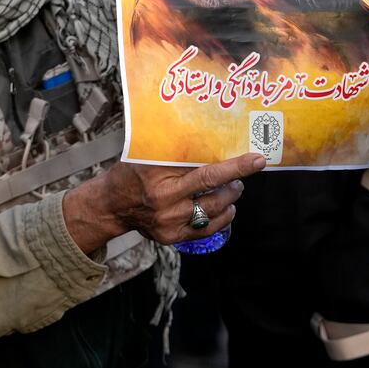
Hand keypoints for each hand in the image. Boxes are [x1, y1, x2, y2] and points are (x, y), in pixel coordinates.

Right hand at [65, 153, 266, 251]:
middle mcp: (164, 199)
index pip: (204, 169)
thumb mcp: (147, 153)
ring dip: (230, 198)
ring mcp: (168, 221)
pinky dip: (222, 218)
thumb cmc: (131, 173)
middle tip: (248, 169)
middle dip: (238, 179)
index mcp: (157, 173)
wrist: (111, 205)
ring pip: (213, 211)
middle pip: (212, 190)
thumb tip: (211, 131)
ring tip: (234, 187)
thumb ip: (175, 148)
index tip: (257, 159)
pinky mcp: (170, 237)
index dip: (234, 165)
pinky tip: (227, 207)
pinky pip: (206, 230)